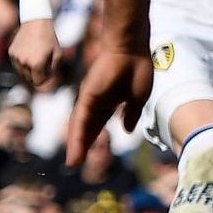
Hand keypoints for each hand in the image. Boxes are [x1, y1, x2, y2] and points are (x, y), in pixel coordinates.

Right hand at [9, 18, 59, 86]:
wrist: (36, 23)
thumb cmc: (50, 39)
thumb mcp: (57, 54)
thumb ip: (52, 69)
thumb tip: (46, 81)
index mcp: (37, 64)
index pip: (38, 82)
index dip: (45, 79)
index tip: (49, 72)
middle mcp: (24, 63)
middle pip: (29, 78)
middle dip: (37, 75)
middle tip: (44, 64)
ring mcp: (16, 58)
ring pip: (22, 72)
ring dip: (29, 69)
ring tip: (37, 57)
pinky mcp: (11, 53)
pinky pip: (17, 63)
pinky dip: (23, 62)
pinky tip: (29, 52)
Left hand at [65, 24, 149, 165]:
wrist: (131, 48)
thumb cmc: (138, 68)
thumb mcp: (139, 97)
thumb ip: (131, 114)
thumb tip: (126, 130)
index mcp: (111, 102)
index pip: (99, 124)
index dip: (94, 138)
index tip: (89, 153)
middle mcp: (97, 102)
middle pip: (88, 128)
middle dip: (82, 146)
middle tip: (75, 164)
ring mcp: (91, 99)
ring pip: (81, 126)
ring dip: (77, 145)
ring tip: (73, 163)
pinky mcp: (88, 96)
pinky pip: (80, 119)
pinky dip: (77, 135)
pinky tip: (75, 148)